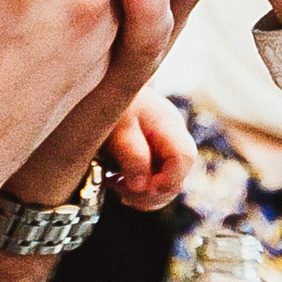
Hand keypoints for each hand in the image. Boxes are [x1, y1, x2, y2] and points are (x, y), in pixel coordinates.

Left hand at [104, 91, 193, 210]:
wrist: (98, 86)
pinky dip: (135, 191)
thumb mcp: (117, 126)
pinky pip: (152, 184)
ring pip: (165, 187)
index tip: (139, 186)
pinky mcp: (150, 159)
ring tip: (114, 184)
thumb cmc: (109, 102)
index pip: (184, 158)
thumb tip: (141, 187)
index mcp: (169, 125)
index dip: (167, 179)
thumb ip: (132, 154)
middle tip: (120, 189)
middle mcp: (172, 139)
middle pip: (177, 179)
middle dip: (151, 194)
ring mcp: (163, 150)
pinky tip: (115, 182)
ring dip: (141, 195)